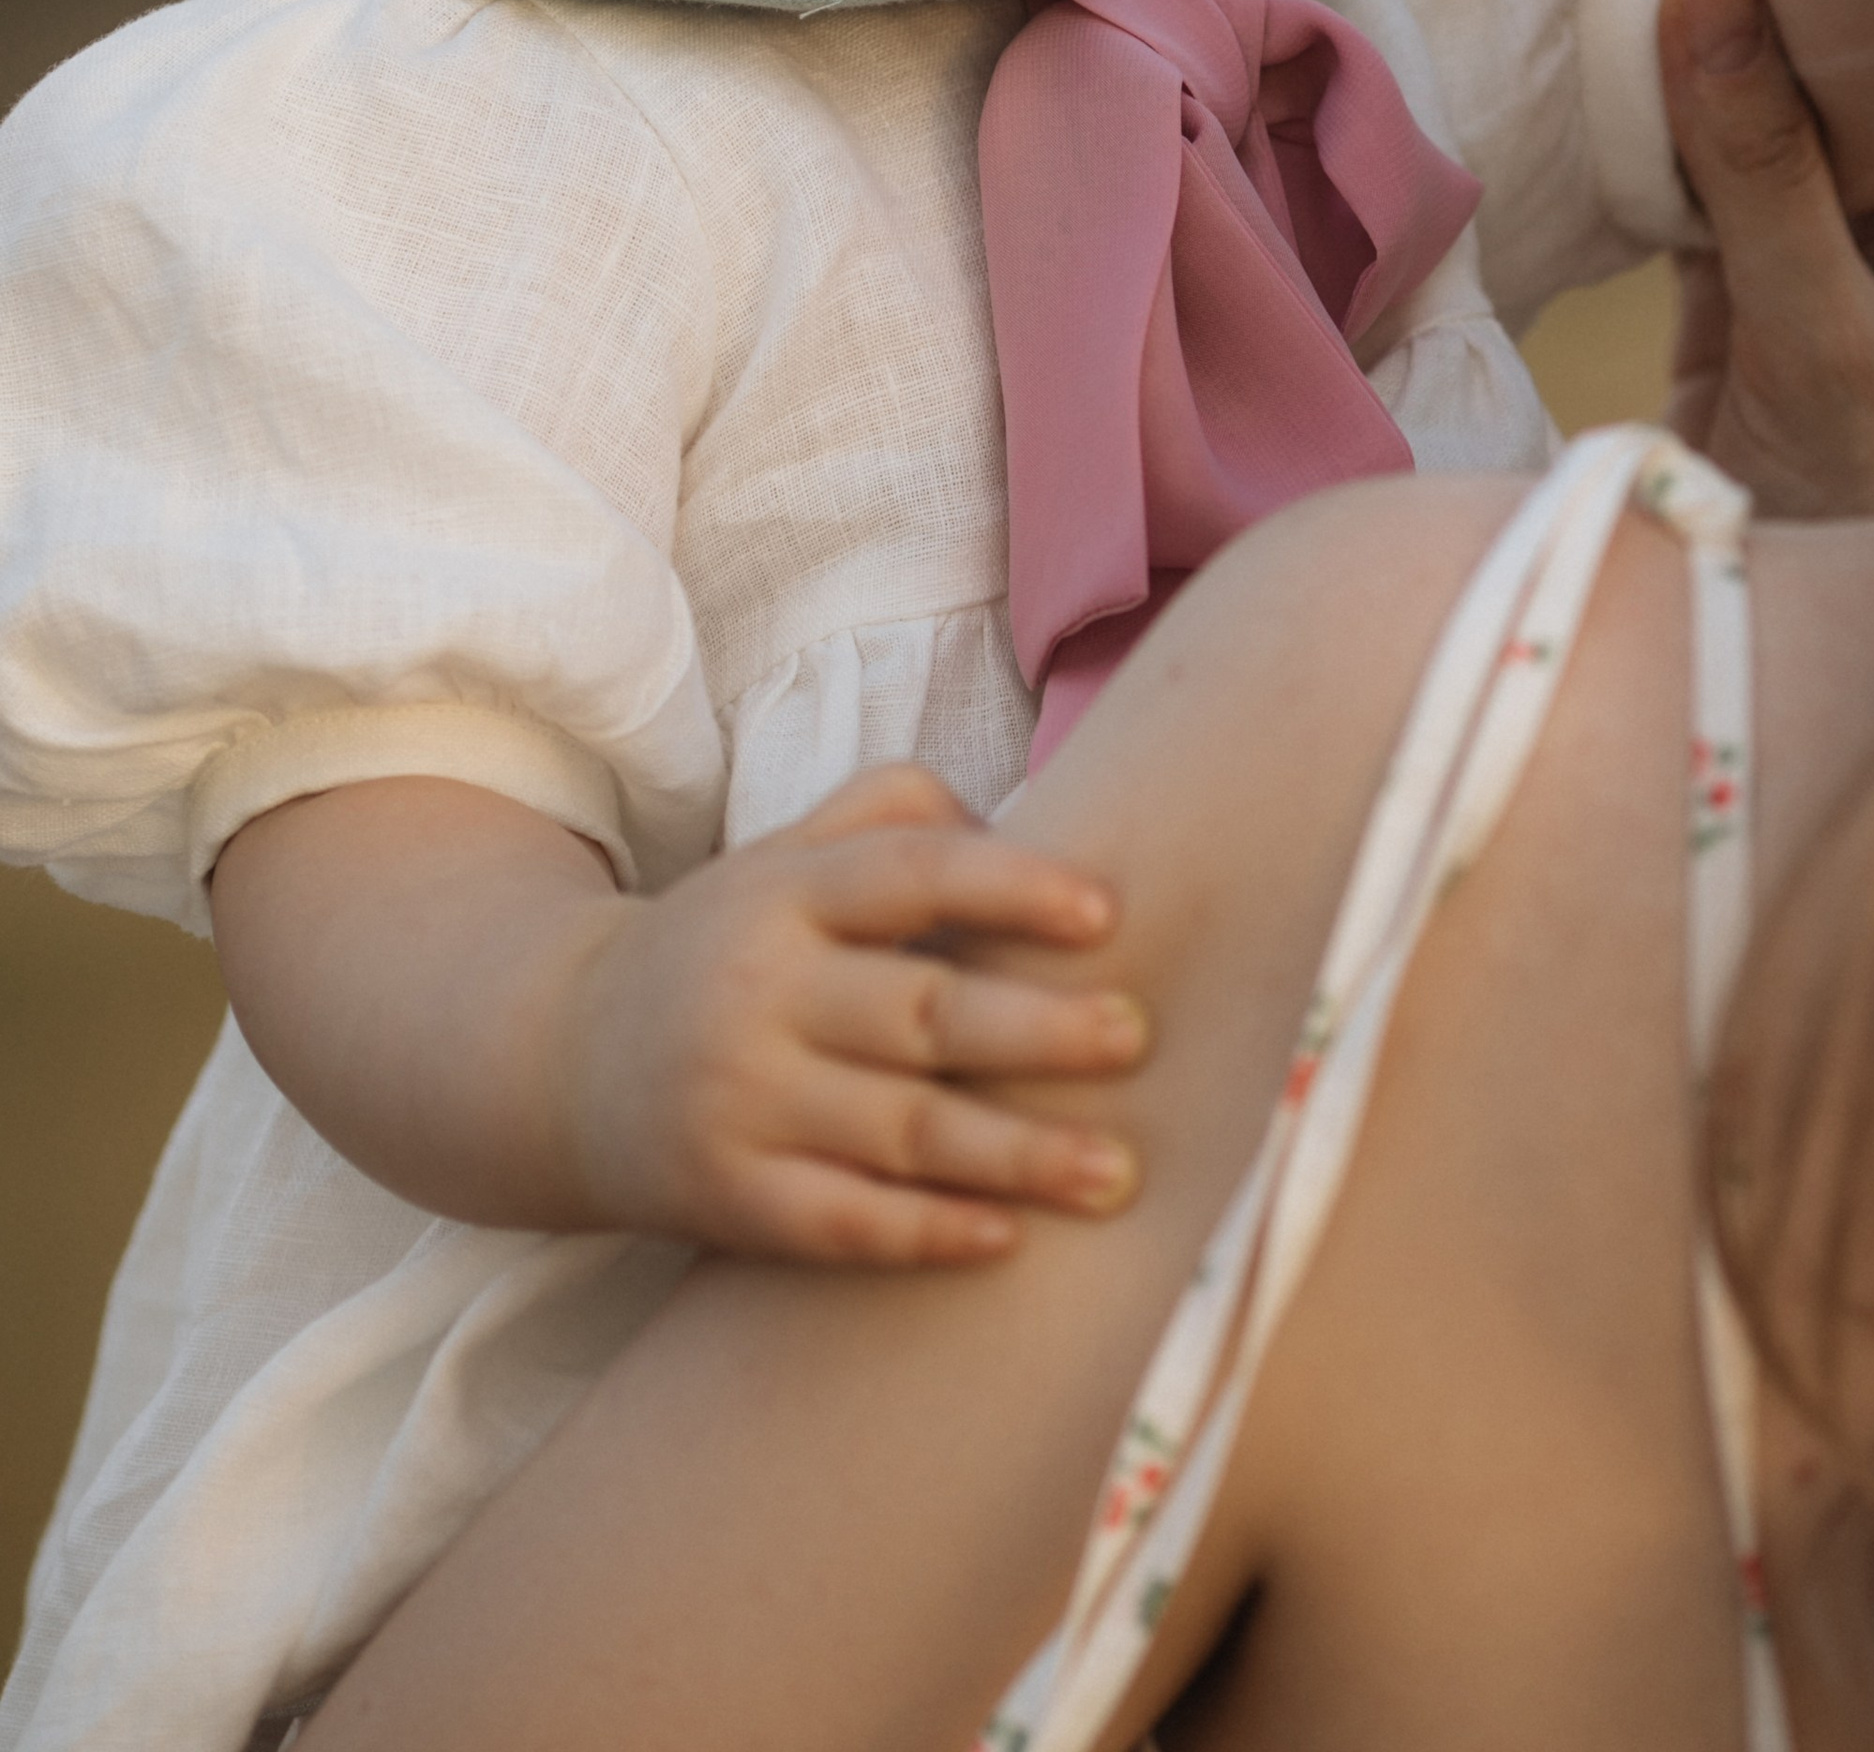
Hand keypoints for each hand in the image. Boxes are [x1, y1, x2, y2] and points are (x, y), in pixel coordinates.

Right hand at [559, 765, 1148, 1264]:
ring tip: (1116, 1169)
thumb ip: (900, 814)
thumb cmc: (729, 943)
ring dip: (1016, 1154)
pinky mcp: (724, 1195)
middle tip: (1138, 1036)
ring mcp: (739, 1098)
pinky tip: (1005, 1237)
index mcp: (785, 889)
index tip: (1106, 912)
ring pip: (900, 1128)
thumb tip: (1032, 835)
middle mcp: (760, 987)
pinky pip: (839, 1220)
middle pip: (922, 1009)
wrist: (556, 1057)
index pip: (908, 870)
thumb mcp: (789, 853)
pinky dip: (925, 1232)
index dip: (1009, 886)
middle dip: (1038, 1029)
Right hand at [1657, 0, 1873, 516]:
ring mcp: (1839, 249)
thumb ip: (1765, 171)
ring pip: (1798, 97)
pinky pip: (1714, 156)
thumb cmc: (1863, 523)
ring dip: (1743, 16)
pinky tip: (1632, 9)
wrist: (1755, 649)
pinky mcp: (1743, 278)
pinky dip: (1675, 95)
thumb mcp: (1825, 341)